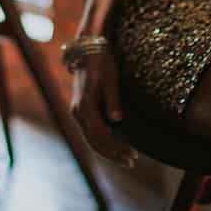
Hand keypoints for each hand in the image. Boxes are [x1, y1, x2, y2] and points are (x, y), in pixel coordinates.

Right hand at [70, 45, 135, 167]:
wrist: (87, 50)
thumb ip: (113, 99)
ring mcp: (78, 112)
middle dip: (113, 154)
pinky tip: (116, 146)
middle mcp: (78, 112)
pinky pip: (91, 132)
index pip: (100, 136)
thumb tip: (117, 120)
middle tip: (132, 161)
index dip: (115, 149)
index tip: (132, 156)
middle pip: (94, 142)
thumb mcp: (110, 78)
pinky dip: (103, 142)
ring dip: (109, 150)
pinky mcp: (82, 110)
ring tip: (127, 157)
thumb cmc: (101, 62)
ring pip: (92, 139)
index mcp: (85, 106)